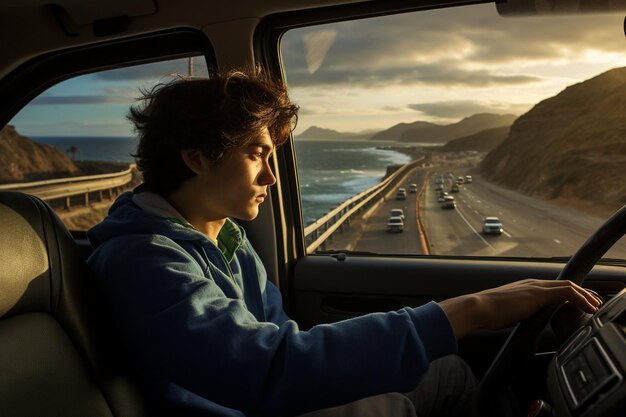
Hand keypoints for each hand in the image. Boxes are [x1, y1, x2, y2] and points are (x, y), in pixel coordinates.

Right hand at [439, 279, 602, 338]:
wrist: (478, 308)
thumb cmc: (487, 313)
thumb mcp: (506, 312)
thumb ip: (517, 313)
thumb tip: (518, 323)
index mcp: (524, 287)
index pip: (553, 287)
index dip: (570, 293)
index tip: (579, 303)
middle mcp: (532, 283)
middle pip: (565, 284)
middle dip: (582, 293)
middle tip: (594, 303)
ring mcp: (535, 287)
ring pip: (569, 286)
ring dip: (585, 295)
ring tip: (595, 306)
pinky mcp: (538, 293)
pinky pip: (566, 292)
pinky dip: (581, 298)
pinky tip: (588, 308)